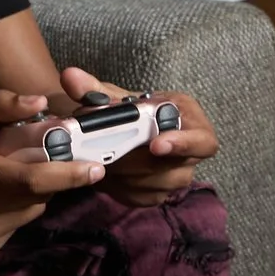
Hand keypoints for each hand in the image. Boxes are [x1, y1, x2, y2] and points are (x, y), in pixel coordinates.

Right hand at [0, 90, 105, 259]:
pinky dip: (14, 212)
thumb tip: (40, 101)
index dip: (68, 176)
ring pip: (28, 214)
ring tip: (11, 178)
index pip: (31, 179)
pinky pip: (14, 229)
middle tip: (54, 162)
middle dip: (52, 180)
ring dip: (32, 196)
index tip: (96, 168)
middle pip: (36, 198)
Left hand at [59, 68, 218, 204]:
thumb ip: (90, 88)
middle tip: (106, 155)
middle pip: (172, 168)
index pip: (203, 141)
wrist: (119, 130)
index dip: (183, 144)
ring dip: (125, 175)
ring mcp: (176, 176)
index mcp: (188, 119)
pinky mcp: (158, 193)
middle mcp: (189, 152)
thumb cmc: (125, 108)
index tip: (155, 144)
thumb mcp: (110, 96)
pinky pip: (141, 197)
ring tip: (100, 162)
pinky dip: (120, 188)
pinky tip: (104, 175)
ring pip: (154, 185)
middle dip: (136, 162)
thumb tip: (71, 78)